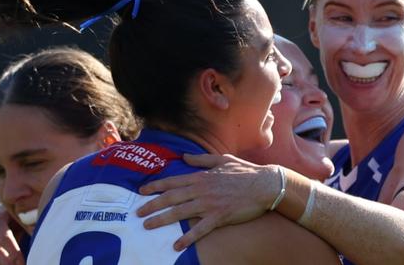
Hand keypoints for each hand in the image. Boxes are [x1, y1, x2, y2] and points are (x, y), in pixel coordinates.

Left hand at [137, 153, 280, 250]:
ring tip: (148, 226)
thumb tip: (185, 157)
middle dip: (152, 205)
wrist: (265, 185)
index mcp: (202, 176)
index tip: (142, 191)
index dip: (156, 186)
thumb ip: (202, 159)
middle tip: (138, 213)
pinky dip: (188, 238)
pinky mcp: (220, 217)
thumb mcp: (222, 159)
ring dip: (162, 220)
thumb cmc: (245, 171)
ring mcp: (210, 204)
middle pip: (172, 198)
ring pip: (180, 213)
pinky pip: (200, 229)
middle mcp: (202, 190)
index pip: (174, 181)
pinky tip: (177, 245)